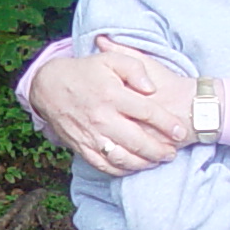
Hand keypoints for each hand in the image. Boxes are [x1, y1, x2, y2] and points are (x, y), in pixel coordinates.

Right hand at [30, 39, 188, 173]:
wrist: (49, 86)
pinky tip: (134, 167)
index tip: (180, 132)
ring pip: (123, 158)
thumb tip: (151, 88)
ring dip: (144, 163)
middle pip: (138, 141)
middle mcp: (102, 118)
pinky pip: (105, 166)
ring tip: (157, 161)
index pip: (148, 113)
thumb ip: (135, 68)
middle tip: (172, 152)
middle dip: (160, 150)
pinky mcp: (81, 147)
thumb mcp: (111, 59)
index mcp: (112, 95)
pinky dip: (122, 170)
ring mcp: (91, 135)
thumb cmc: (86, 71)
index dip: (167, 124)